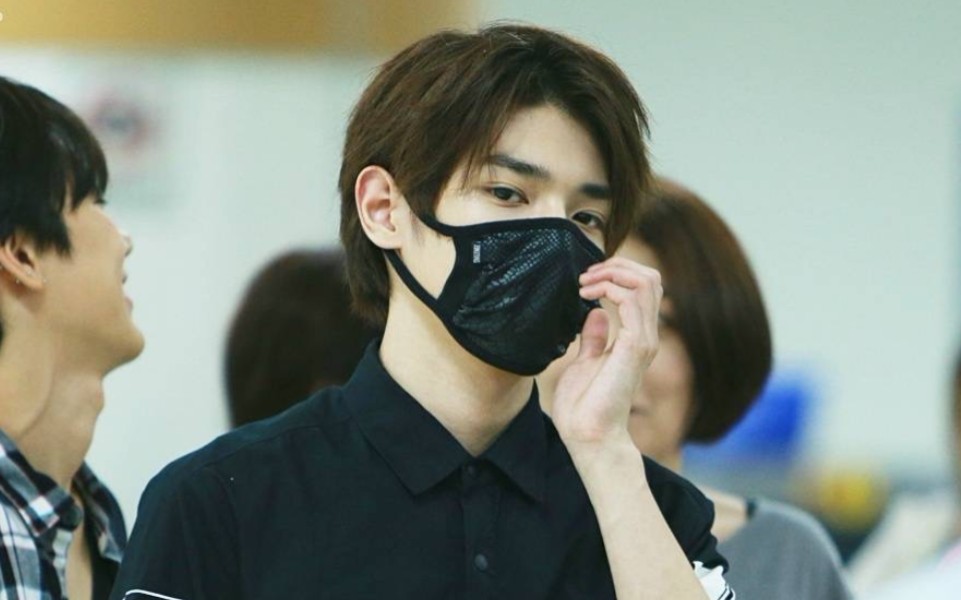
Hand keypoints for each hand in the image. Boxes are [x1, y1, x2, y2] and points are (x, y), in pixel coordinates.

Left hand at [549, 257, 661, 452]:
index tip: (585, 280)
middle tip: (586, 275)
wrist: (588, 436)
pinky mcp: (635, 346)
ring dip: (612, 273)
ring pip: (646, 282)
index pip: (643, 288)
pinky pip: (632, 300)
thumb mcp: (585, 362)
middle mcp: (645, 336)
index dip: (617, 273)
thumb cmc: (583, 407)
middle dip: (618, 265)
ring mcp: (644, 340)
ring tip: (584, 283)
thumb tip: (593, 315)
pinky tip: (587, 295)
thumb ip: (594, 339)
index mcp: (635, 338)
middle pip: (651, 278)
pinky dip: (610, 287)